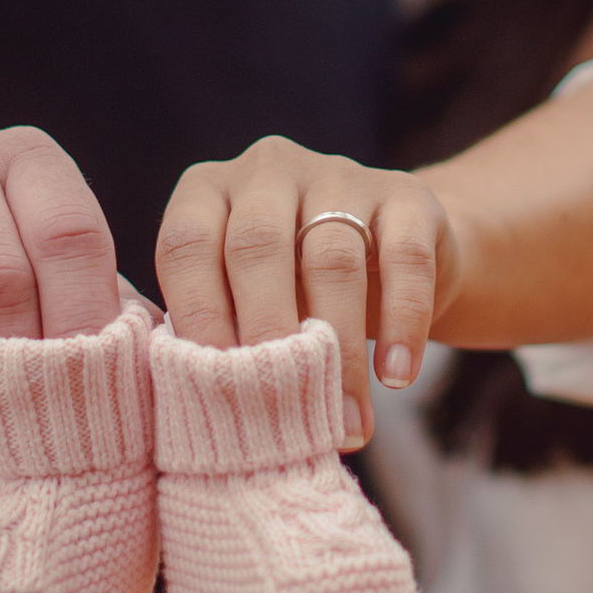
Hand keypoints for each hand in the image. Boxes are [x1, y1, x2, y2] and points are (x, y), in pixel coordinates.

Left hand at [156, 139, 453, 441]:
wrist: (389, 258)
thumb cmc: (292, 293)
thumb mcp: (244, 300)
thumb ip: (220, 332)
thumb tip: (204, 406)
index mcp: (208, 191)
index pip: (186, 245)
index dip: (195, 316)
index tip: (210, 388)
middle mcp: (268, 169)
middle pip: (258, 245)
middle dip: (266, 333)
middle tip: (278, 410)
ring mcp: (339, 173)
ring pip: (333, 259)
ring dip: (340, 350)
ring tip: (346, 423)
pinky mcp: (406, 194)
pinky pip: (405, 259)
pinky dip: (403, 323)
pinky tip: (396, 376)